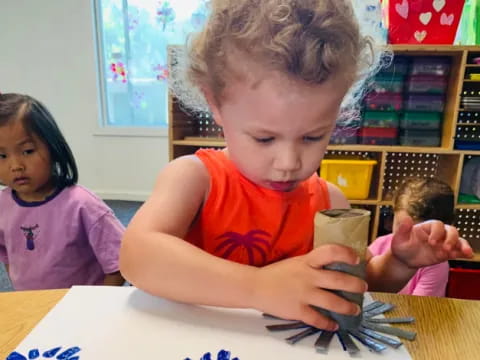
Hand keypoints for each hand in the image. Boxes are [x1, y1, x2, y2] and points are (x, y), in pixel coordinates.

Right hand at [251, 244, 366, 329]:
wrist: (255, 286)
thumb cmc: (277, 273)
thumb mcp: (296, 262)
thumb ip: (314, 264)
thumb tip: (336, 265)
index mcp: (306, 261)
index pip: (330, 252)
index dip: (346, 253)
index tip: (357, 259)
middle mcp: (307, 276)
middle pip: (338, 280)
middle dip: (355, 285)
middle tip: (363, 288)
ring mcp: (303, 295)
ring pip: (333, 302)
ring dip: (348, 307)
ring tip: (355, 310)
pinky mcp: (298, 311)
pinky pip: (318, 319)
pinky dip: (328, 324)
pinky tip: (334, 325)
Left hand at [391, 216, 472, 267]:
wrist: (405, 259)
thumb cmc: (401, 246)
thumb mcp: (398, 238)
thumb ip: (402, 229)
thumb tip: (406, 217)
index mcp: (426, 227)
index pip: (437, 225)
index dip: (436, 232)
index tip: (431, 242)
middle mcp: (437, 234)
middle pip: (450, 230)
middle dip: (451, 238)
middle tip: (445, 248)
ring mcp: (443, 243)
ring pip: (458, 240)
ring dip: (462, 245)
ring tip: (465, 252)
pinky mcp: (447, 253)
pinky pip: (459, 251)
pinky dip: (464, 252)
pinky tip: (468, 255)